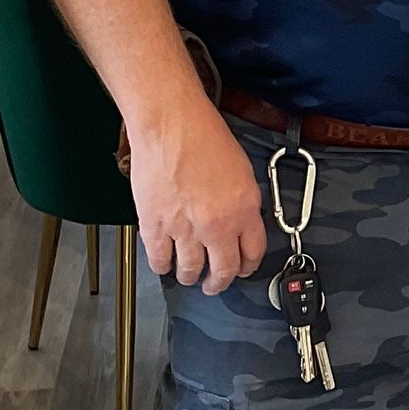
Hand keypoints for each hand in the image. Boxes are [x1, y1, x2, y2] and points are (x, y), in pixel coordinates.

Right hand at [126, 89, 265, 292]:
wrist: (170, 125)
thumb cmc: (203, 136)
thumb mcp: (241, 170)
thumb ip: (241, 202)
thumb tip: (239, 222)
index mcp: (244, 209)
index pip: (253, 252)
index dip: (247, 266)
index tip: (242, 269)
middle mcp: (218, 224)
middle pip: (223, 269)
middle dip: (219, 282)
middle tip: (214, 284)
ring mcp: (185, 229)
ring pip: (190, 270)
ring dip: (190, 277)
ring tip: (188, 277)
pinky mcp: (155, 226)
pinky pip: (160, 259)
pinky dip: (162, 266)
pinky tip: (164, 265)